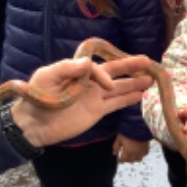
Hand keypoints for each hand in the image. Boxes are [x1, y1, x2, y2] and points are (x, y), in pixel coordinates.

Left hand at [10, 56, 152, 147]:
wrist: (34, 125)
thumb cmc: (37, 97)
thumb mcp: (46, 78)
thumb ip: (67, 68)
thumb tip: (89, 62)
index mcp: (77, 70)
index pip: (98, 66)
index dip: (105, 74)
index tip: (108, 85)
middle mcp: (89, 82)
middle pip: (114, 71)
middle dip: (131, 66)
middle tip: (148, 62)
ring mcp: (95, 97)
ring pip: (119, 87)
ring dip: (135, 83)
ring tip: (152, 78)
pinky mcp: (98, 111)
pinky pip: (116, 103)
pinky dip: (129, 99)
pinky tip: (142, 95)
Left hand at [113, 135, 149, 162]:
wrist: (138, 126)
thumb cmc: (127, 132)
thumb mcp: (119, 139)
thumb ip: (116, 147)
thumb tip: (114, 154)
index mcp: (127, 152)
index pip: (123, 160)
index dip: (120, 160)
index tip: (118, 160)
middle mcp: (135, 154)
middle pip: (130, 160)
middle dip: (127, 160)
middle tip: (124, 157)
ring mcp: (141, 151)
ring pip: (138, 159)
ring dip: (134, 159)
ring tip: (132, 156)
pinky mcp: (147, 148)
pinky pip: (144, 154)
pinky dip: (141, 155)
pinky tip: (139, 152)